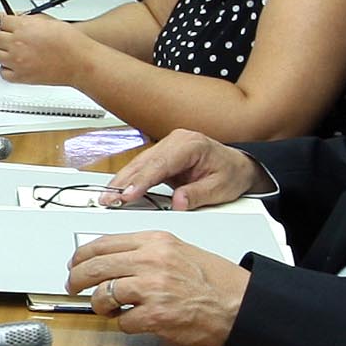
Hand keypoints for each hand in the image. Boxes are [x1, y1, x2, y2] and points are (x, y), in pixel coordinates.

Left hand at [0, 9, 95, 85]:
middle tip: (8, 38)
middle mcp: (17, 43)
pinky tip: (14, 64)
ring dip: (1, 51)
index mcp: (23, 27)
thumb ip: (28, 20)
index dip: (4, 23)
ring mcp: (17, 61)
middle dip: (1, 36)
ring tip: (12, 51)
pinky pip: (2, 71)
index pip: (1, 21)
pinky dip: (6, 68)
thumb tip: (16, 19)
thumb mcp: (47, 20)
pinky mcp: (20, 76)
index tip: (5, 25)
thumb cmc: (69, 41)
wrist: (79, 61)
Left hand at [63, 234, 250, 345]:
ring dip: (100, 305)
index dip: (81, 256)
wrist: (238, 303)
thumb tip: (110, 259)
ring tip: (108, 308)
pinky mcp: (155, 315)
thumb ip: (144, 252)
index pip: (102, 243)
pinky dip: (124, 324)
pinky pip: (122, 321)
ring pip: (103, 295)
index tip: (74, 264)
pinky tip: (134, 320)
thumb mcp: (177, 250)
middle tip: (73, 286)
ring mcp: (152, 288)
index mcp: (155, 241)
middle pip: (95, 268)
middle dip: (77, 279)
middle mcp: (151, 261)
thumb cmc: (212, 280)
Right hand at [106, 129, 261, 208]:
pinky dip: (129, 180)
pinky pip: (142, 167)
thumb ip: (197, 195)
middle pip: (144, 162)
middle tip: (107, 199)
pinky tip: (117, 191)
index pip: (160, 164)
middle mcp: (176, 141)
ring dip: (122, 181)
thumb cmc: (231, 174)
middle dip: (123, 182)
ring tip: (107, 198)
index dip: (141, 181)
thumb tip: (177, 204)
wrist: (238, 166)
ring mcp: (167, 146)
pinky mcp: (162, 155)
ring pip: (138, 163)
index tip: (127, 195)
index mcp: (190, 145)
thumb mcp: (220, 188)